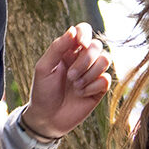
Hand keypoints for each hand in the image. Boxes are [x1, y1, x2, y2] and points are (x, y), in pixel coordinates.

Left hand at [21, 23, 112, 139]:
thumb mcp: (44, 68)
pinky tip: (82, 94)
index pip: (83, 30)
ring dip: (89, 74)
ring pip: (105, 60)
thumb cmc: (42, 92)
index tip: (79, 44)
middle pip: (96, 45)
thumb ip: (57, 48)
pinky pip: (106, 79)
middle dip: (85, 60)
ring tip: (75, 86)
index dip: (85, 34)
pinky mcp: (99, 89)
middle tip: (70, 76)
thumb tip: (73, 30)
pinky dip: (93, 87)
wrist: (47, 118)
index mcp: (68, 50)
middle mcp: (82, 59)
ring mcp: (92, 73)